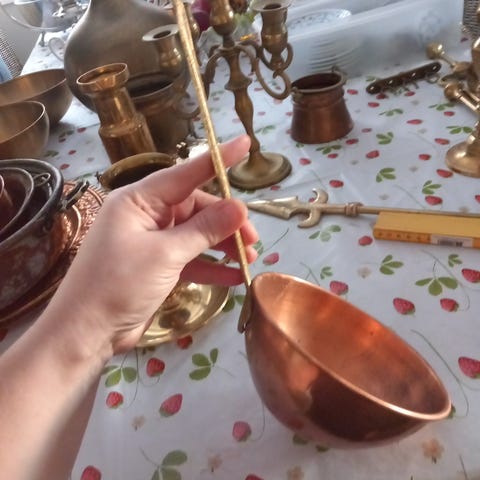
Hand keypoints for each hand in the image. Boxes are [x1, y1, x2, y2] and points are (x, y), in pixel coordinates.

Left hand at [44, 135, 257, 353]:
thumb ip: (204, 231)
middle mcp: (146, 216)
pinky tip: (234, 277)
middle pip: (196, 208)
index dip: (218, 160)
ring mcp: (152, 242)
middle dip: (226, 222)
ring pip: (197, 235)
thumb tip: (240, 208)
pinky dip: (211, 266)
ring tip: (250, 257)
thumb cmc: (118, 284)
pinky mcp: (158, 266)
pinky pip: (191, 259)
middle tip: (252, 238)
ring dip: (223, 245)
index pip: (185, 173)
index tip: (247, 144)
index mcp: (139, 200)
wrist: (86, 333)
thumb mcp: (165, 254)